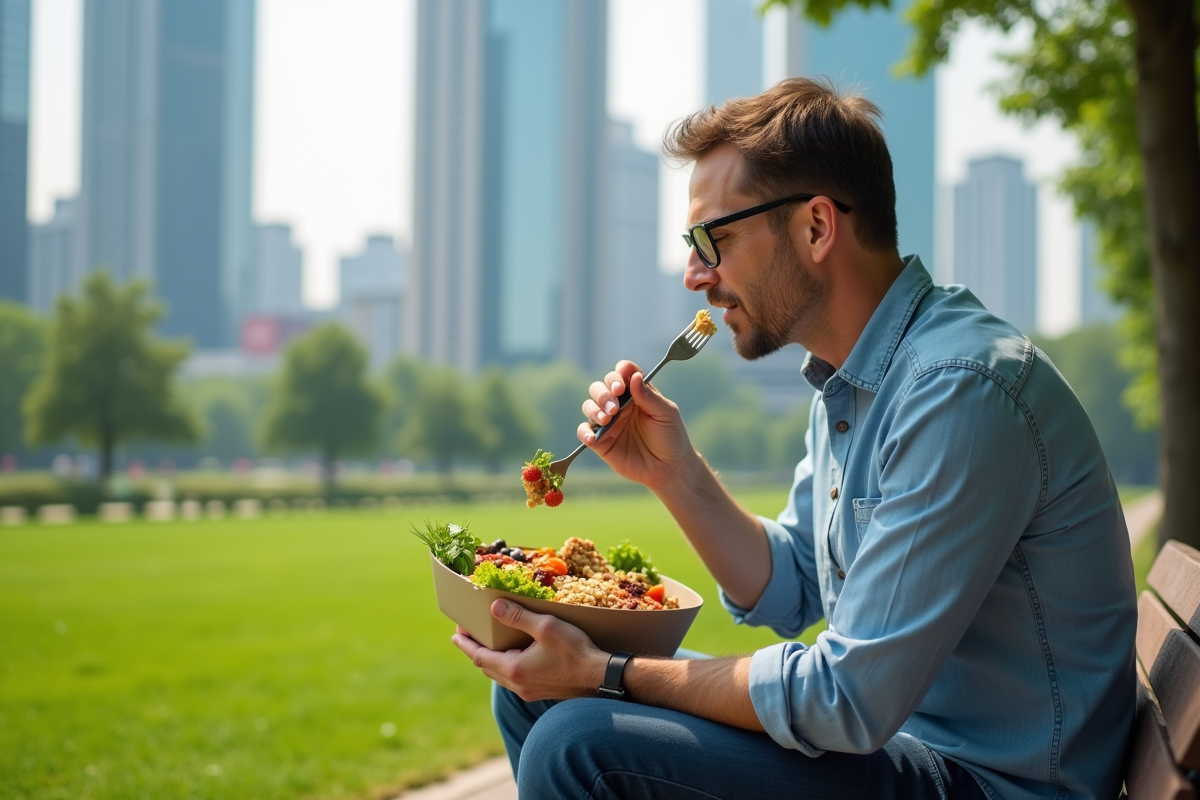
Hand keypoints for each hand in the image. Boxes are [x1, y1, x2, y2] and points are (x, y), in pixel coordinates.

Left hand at [452, 599, 607, 701]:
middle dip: (475, 651)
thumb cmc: (575, 651)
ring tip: (487, 644)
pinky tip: (512, 656)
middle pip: (486, 667)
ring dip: (489, 660)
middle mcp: (517, 684)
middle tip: (468, 635)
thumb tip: (494, 607)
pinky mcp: (539, 692)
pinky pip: (512, 680)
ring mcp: (528, 691)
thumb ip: (519, 616)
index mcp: (513, 669)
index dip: (465, 644)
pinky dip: (504, 666)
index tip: (456, 633)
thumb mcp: (546, 627)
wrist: (599, 678)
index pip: (479, 657)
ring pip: (499, 675)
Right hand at [578, 361, 697, 490]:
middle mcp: (619, 404)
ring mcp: (609, 422)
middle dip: (603, 393)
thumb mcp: (666, 414)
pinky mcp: (601, 441)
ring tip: (607, 419)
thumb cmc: (670, 437)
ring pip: (589, 405)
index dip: (619, 374)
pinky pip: (584, 431)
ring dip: (594, 409)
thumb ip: (649, 396)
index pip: (622, 374)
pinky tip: (592, 438)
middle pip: (600, 387)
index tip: (622, 384)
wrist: (668, 468)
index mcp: (636, 393)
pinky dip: (584, 432)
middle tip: (615, 407)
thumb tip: (634, 376)